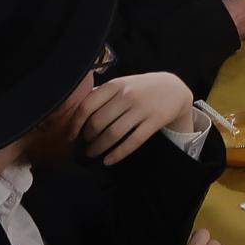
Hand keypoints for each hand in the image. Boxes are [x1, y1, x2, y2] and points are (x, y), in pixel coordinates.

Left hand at [72, 71, 196, 164]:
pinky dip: (118, 153)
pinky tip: (109, 160)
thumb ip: (102, 94)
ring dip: (99, 148)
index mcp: (115, 84)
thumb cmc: (141, 88)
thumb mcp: (122, 83)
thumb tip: (77, 111)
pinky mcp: (154, 121)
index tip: (71, 135)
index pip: (87, 106)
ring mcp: (141, 109)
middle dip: (88, 138)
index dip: (76, 124)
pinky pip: (133, 141)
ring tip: (93, 153)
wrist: (173, 88)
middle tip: (86, 145)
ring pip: (114, 134)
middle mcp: (127, 95)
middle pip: (98, 122)